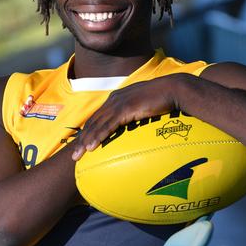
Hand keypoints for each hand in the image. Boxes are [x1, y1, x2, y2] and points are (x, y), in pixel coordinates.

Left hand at [71, 74, 189, 160]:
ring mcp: (118, 104)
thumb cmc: (162, 99)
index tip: (81, 144)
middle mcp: (113, 100)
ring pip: (96, 125)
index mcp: (116, 98)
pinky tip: (90, 148)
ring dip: (85, 141)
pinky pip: (107, 126)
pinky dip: (97, 137)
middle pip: (92, 122)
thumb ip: (136, 113)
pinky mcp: (124, 109)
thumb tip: (137, 125)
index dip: (88, 131)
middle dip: (81, 139)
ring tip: (77, 156)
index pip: (98, 117)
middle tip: (73, 155)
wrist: (172, 89)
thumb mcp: (145, 106)